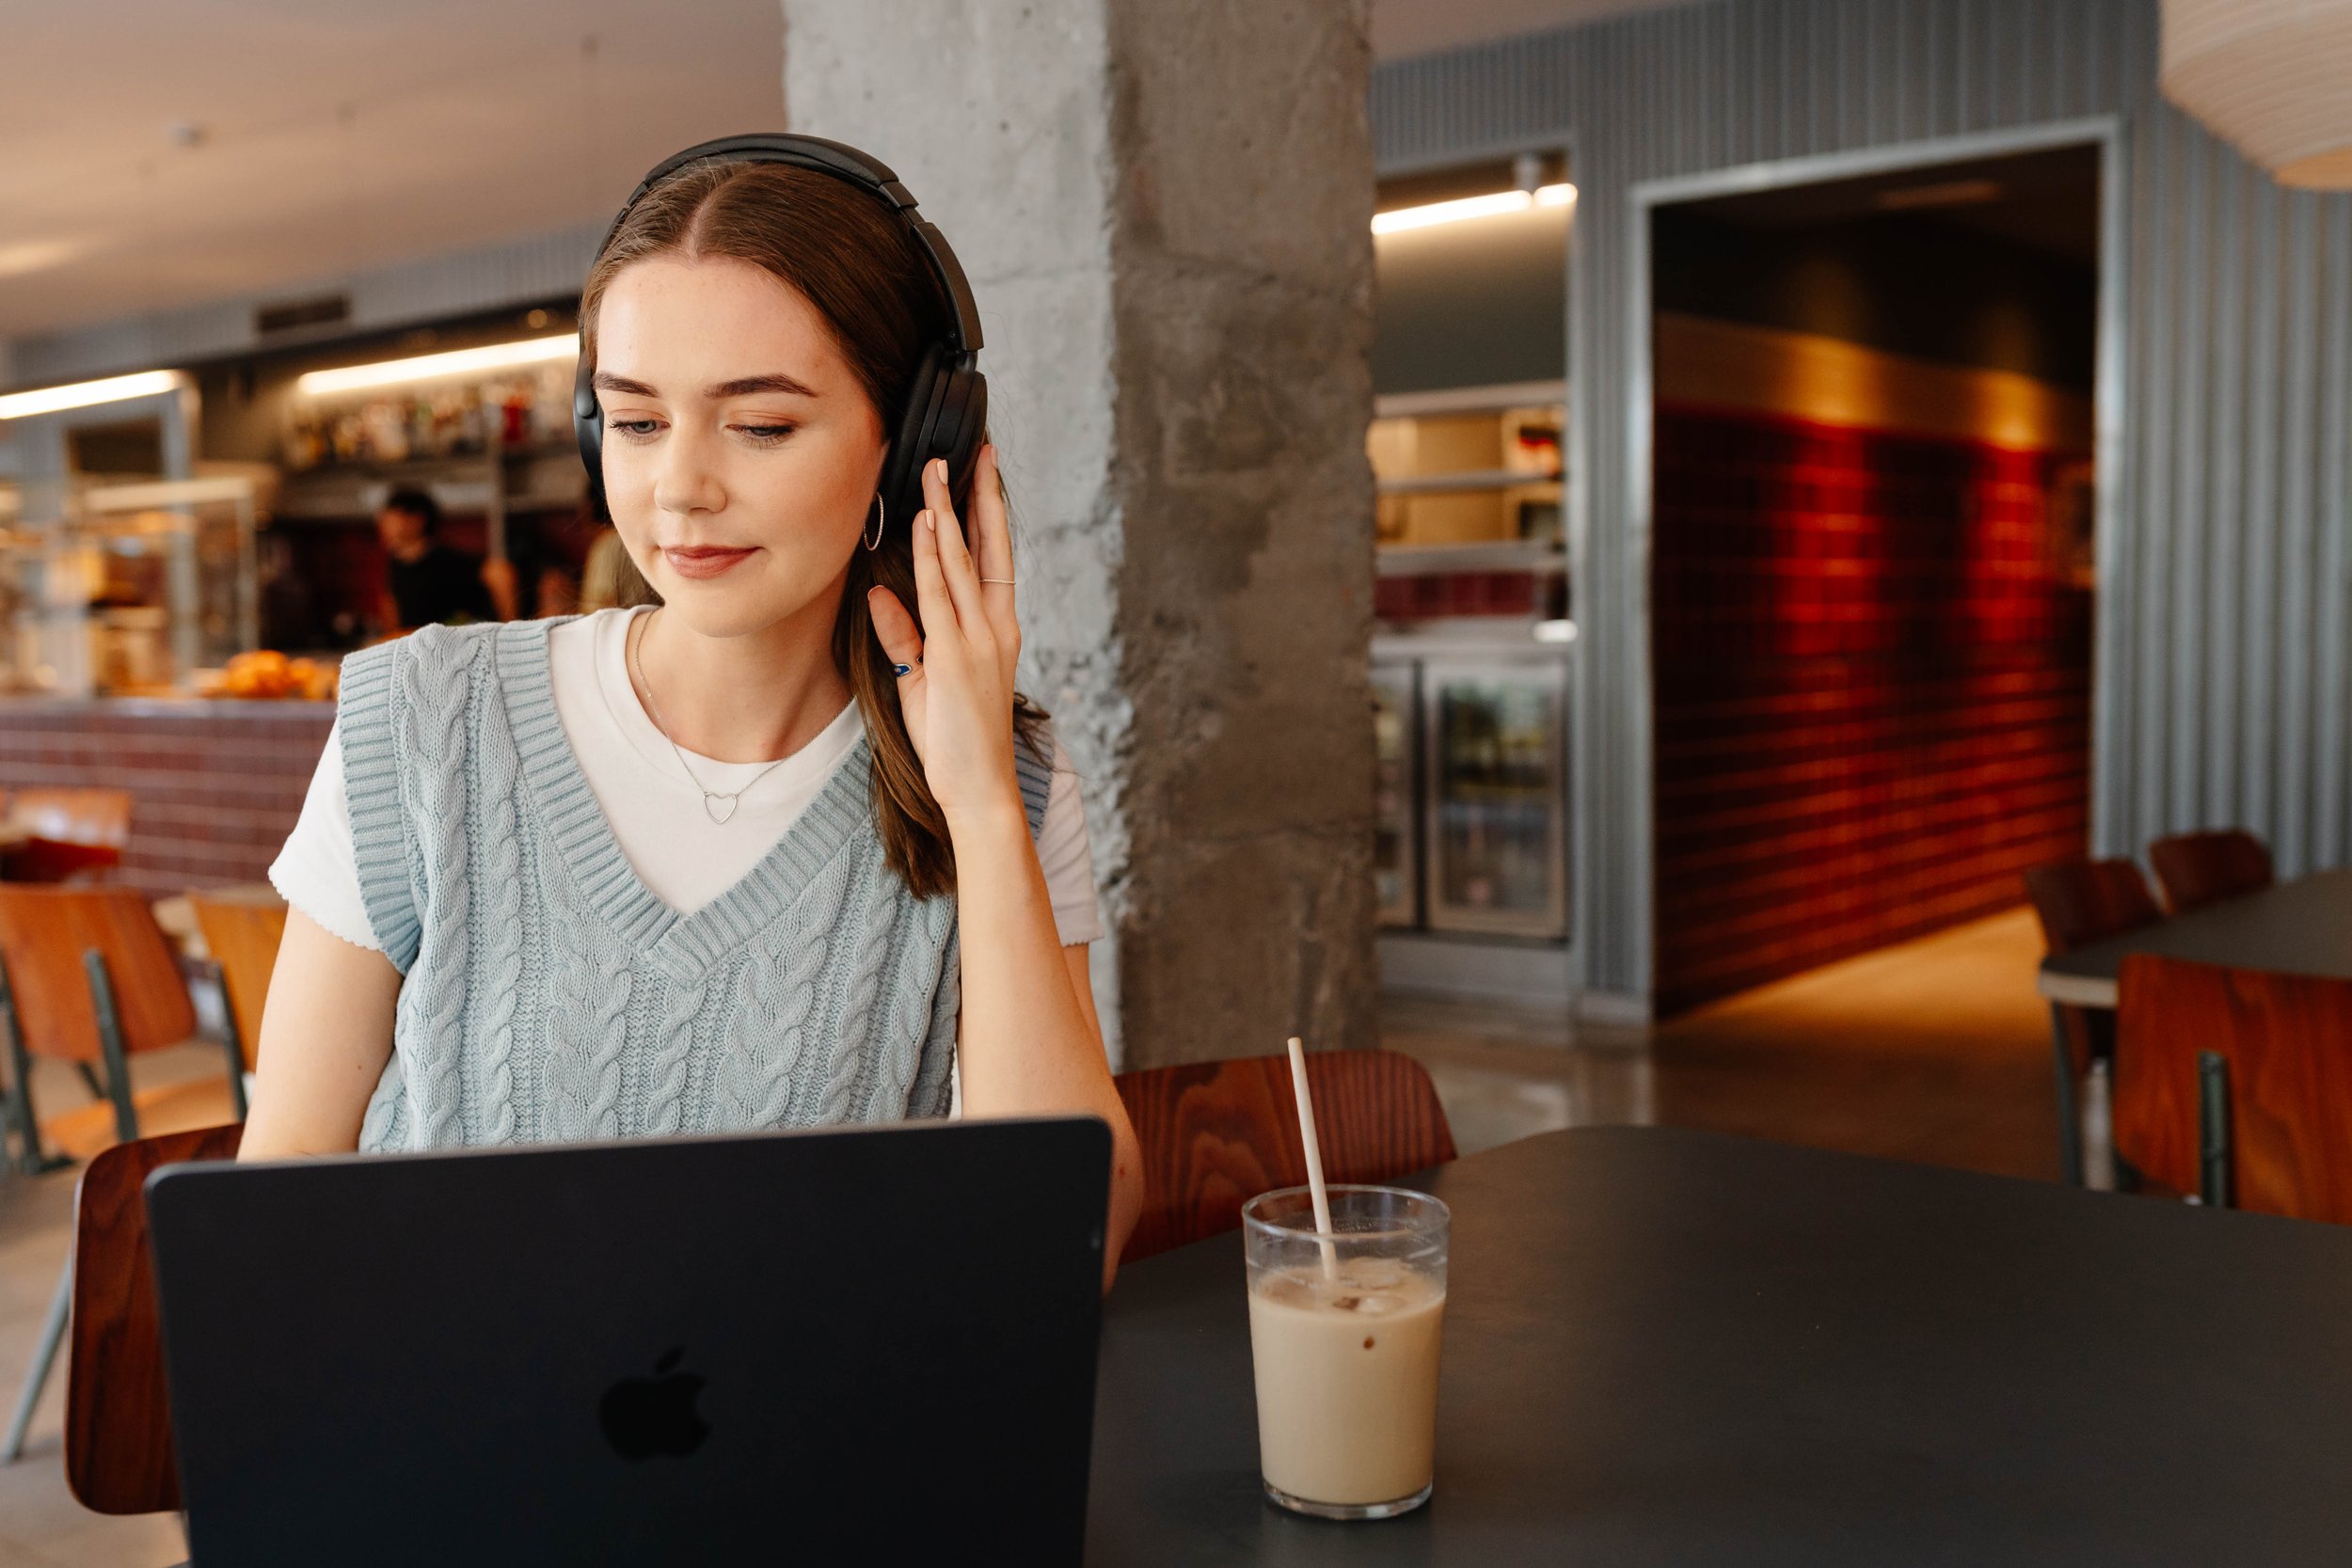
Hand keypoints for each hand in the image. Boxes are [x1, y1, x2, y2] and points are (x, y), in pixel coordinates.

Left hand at [867, 445, 1023, 826]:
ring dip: (951, 512)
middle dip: (981, 496)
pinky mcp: (958, 655)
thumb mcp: (923, 681)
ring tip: (940, 469)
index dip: (988, 517)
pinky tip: (928, 523)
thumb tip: (880, 595)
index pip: (993, 560)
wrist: (979, 787)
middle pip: (990, 548)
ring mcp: (980, 639)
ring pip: (963, 562)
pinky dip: (935, 555)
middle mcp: (995, 628)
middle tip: (975, 450)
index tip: (982, 476)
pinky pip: (942, 594)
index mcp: (996, 631)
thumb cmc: (955, 741)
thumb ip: (904, 636)